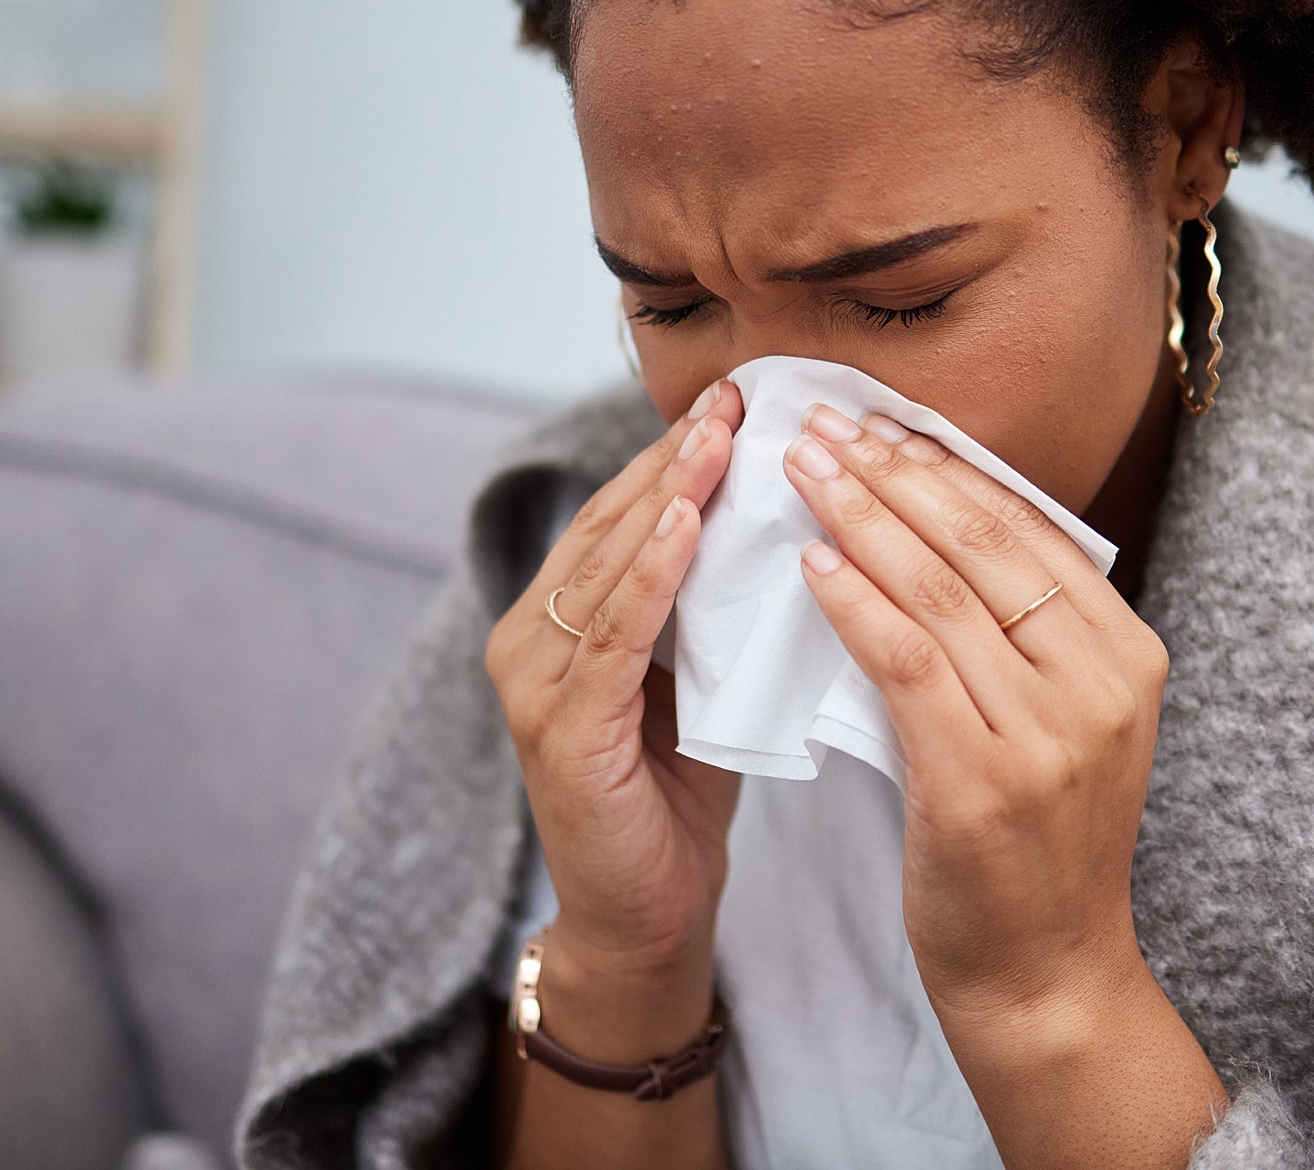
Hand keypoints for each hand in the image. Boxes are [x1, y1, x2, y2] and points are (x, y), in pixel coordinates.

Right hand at [484, 381, 744, 1050]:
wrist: (648, 917)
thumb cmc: (678, 798)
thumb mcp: (700, 679)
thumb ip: (713, 606)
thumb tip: (785, 518)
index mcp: (559, 620)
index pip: (622, 516)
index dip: (678, 456)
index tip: (740, 399)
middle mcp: (528, 639)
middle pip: (609, 524)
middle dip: (676, 457)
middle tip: (738, 395)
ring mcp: (534, 682)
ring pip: (606, 565)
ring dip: (669, 496)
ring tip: (720, 437)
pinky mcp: (559, 729)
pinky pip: (609, 636)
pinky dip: (648, 575)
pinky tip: (687, 525)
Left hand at [785, 404, 1223, 1168]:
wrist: (1045, 977)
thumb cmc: (1034, 846)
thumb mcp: (1058, 722)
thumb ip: (1021, 633)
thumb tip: (934, 520)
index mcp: (1127, 653)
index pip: (1028, 529)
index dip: (946, 467)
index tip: (880, 422)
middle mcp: (1101, 681)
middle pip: (982, 543)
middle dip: (892, 471)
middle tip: (822, 422)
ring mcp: (1049, 731)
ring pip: (939, 590)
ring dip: (859, 516)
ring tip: (800, 469)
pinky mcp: (984, 778)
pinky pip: (906, 660)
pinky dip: (854, 601)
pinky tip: (810, 563)